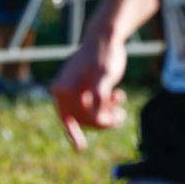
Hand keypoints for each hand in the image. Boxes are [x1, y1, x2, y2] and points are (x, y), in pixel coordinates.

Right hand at [51, 33, 128, 150]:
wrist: (107, 36)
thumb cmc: (105, 54)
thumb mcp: (106, 74)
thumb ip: (100, 94)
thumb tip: (95, 114)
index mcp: (64, 88)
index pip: (72, 117)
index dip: (75, 133)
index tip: (80, 147)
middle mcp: (63, 90)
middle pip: (80, 117)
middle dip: (100, 121)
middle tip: (120, 118)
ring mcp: (72, 89)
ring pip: (87, 111)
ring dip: (104, 114)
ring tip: (121, 110)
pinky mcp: (82, 87)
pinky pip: (91, 104)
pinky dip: (104, 106)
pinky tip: (119, 97)